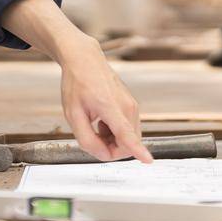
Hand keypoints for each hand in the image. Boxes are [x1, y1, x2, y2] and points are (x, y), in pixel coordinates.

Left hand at [58, 42, 152, 163]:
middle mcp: (127, 106)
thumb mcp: (73, 115)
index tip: (148, 160)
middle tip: (92, 137)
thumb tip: (104, 155)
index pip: (126, 134)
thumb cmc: (77, 84)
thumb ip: (87, 139)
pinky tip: (102, 121)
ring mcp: (132, 105)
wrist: (85, 60)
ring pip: (129, 138)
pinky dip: (115, 133)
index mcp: (109, 107)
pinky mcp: (133, 106)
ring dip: (112, 141)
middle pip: (127, 144)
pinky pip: (128, 130)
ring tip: (95, 125)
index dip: (137, 150)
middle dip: (110, 149)